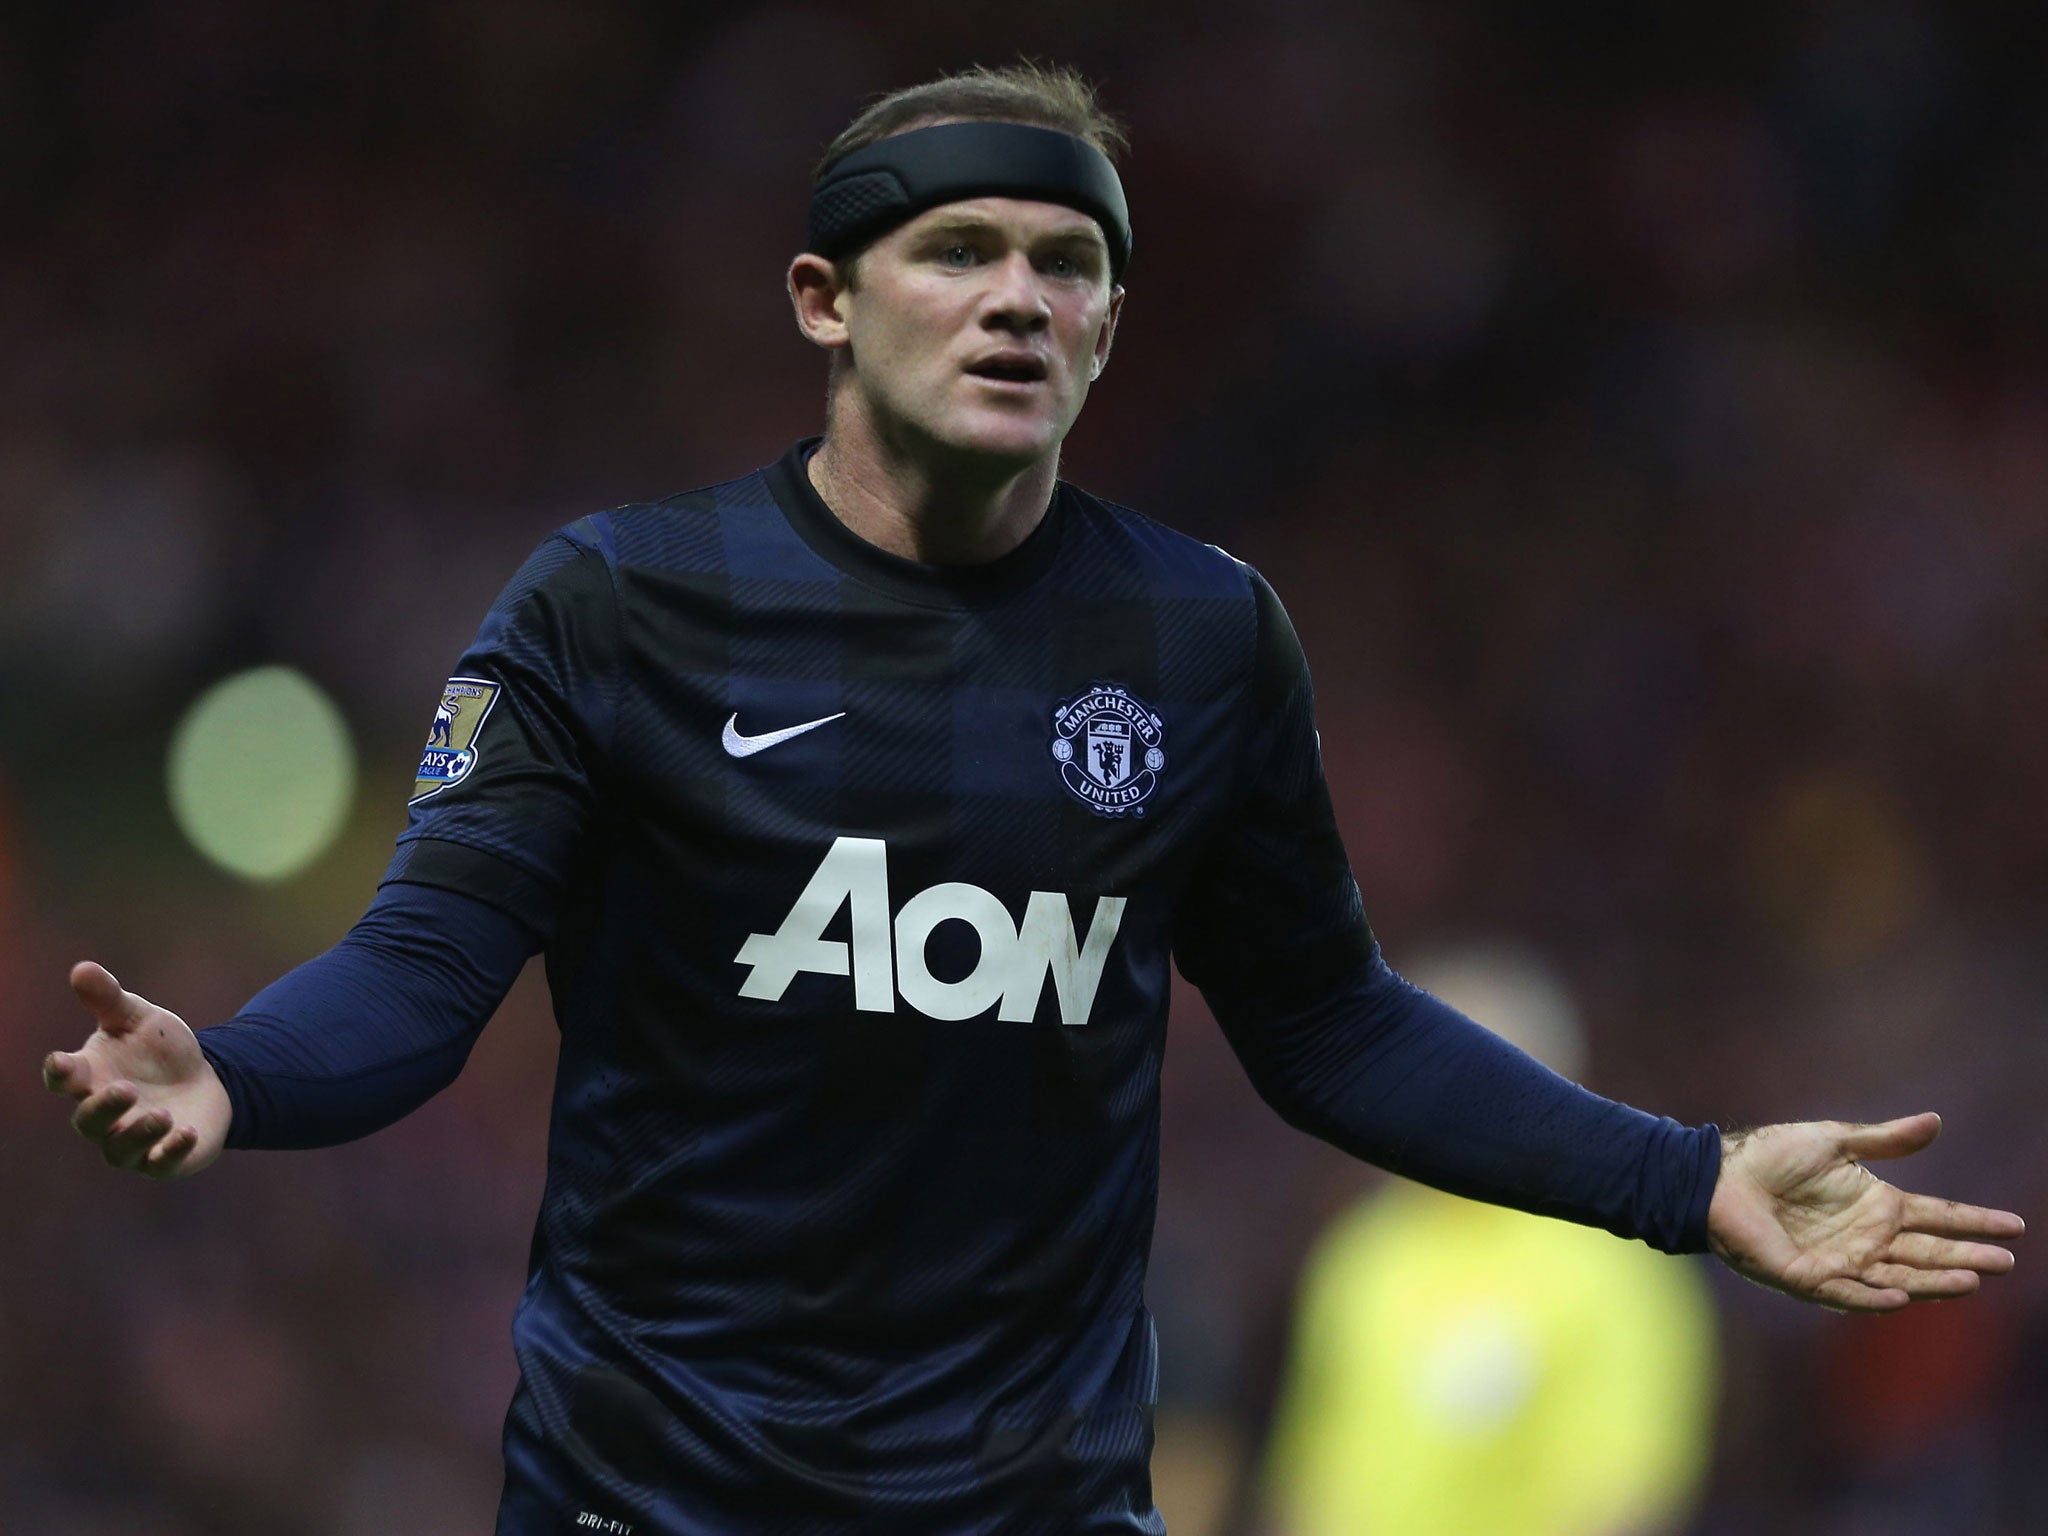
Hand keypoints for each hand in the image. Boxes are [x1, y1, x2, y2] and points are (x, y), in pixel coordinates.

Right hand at [41, 962, 231, 1179]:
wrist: (204, 1078)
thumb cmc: (158, 1050)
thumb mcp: (138, 1018)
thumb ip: (109, 999)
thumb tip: (82, 967)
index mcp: (90, 1077)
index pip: (64, 1078)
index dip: (60, 1072)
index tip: (61, 1062)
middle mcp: (103, 1115)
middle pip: (89, 1120)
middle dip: (104, 1107)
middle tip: (125, 1088)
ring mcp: (131, 1141)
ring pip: (121, 1148)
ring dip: (139, 1132)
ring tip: (162, 1114)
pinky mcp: (163, 1160)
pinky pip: (161, 1164)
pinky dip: (171, 1151)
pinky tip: (187, 1132)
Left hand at [1707, 1113, 2022, 1312]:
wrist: (1721, 1176)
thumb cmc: (1772, 1156)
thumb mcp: (1835, 1141)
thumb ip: (1885, 1140)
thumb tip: (1935, 1121)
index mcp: (1877, 1205)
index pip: (1938, 1217)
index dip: (1974, 1221)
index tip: (2016, 1226)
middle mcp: (1867, 1238)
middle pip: (1927, 1253)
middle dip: (1967, 1257)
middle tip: (2005, 1261)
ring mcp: (1840, 1261)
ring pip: (1899, 1278)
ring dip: (1933, 1282)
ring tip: (1971, 1279)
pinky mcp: (1807, 1278)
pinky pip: (1846, 1293)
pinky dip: (1873, 1298)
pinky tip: (1901, 1299)